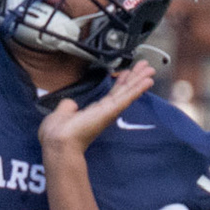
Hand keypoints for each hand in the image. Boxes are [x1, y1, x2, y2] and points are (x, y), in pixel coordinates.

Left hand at [38, 61, 155, 156]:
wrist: (58, 141)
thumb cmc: (57, 133)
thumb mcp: (62, 114)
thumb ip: (68, 107)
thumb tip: (70, 103)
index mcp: (94, 112)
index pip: (112, 94)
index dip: (120, 82)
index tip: (127, 72)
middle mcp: (105, 112)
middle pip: (124, 91)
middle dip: (135, 78)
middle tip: (146, 67)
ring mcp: (109, 112)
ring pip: (128, 92)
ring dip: (140, 80)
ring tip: (151, 69)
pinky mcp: (111, 111)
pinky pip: (126, 97)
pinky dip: (137, 89)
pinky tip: (147, 81)